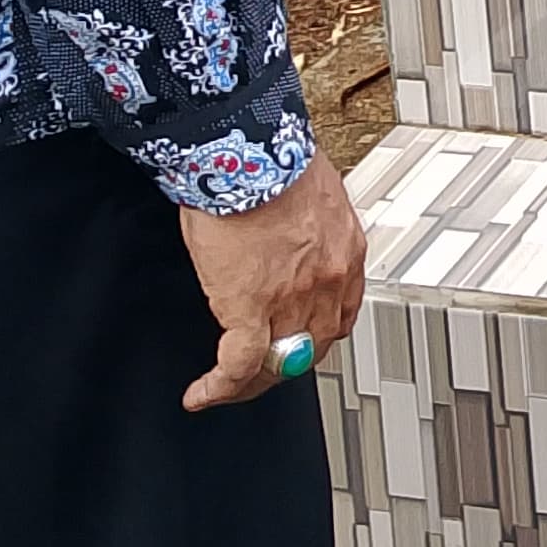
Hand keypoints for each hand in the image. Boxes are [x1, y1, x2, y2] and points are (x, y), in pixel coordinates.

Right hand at [178, 152, 366, 411]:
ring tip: (227, 389)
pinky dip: (219, 387)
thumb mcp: (312, 196)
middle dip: (285, 366)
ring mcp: (292, 299)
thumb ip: (307, 228)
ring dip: (250, 382)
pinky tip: (202, 394)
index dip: (317, 336)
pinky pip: (237, 365)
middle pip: (312, 347)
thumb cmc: (273, 160)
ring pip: (277, 365)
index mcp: (344, 252)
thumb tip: (289, 238)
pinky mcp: (249, 308)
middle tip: (258, 373)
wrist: (248, 152)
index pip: (341, 314)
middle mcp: (327, 281)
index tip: (299, 343)